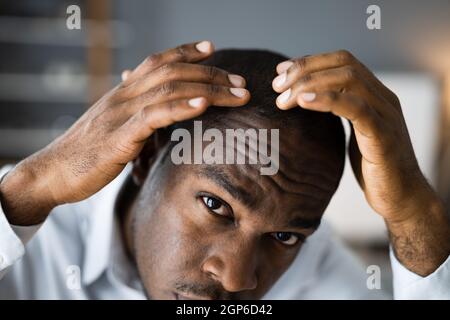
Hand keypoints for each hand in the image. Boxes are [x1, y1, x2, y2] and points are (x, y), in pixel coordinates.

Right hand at [0, 41, 249, 224]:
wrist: (53, 172)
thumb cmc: (86, 153)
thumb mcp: (111, 126)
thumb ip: (133, 115)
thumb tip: (152, 110)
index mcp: (122, 92)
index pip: (157, 62)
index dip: (186, 52)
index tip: (212, 49)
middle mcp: (123, 95)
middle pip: (173, 72)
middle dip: (211, 74)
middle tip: (241, 82)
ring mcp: (121, 114)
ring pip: (169, 89)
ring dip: (208, 89)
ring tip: (237, 93)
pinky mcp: (120, 137)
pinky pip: (155, 115)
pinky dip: (182, 107)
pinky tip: (204, 104)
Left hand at [272, 50, 449, 274]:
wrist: (401, 197)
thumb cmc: (372, 167)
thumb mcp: (352, 133)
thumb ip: (337, 114)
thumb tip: (304, 103)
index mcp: (374, 95)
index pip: (342, 61)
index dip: (310, 61)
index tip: (281, 72)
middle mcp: (382, 98)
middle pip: (344, 64)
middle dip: (305, 69)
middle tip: (276, 86)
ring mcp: (385, 114)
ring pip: (349, 79)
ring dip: (310, 84)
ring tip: (283, 99)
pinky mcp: (383, 135)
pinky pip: (356, 108)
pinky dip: (327, 100)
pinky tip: (303, 102)